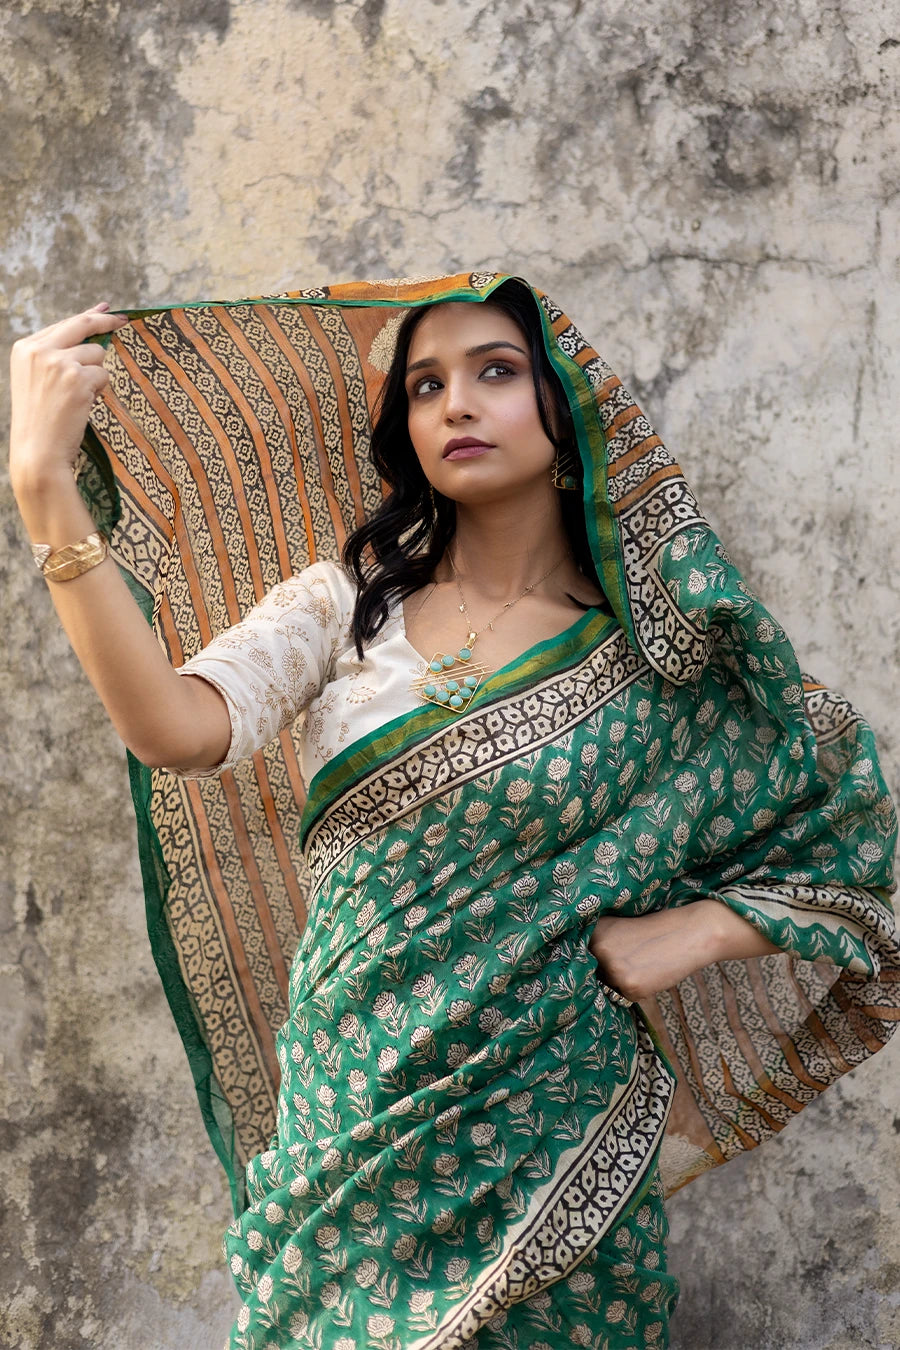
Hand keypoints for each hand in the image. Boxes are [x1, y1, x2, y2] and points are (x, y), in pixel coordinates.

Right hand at [9, 303, 128, 488]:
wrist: (38, 452)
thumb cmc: (42, 422)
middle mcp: (39, 350)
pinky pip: (104, 376)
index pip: (63, 324)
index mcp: (25, 348)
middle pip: (82, 324)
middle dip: (106, 321)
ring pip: (97, 354)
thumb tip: (94, 339)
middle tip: (124, 320)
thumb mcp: (38, 381)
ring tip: (77, 398)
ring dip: (96, 375)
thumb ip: (57, 357)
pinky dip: (99, 391)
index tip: (105, 310)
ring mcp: (58, 362)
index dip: (88, 316)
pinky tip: (82, 406)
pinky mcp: (77, 378)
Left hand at [588, 899, 778, 1001]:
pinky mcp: (630, 986)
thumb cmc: (655, 929)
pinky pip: (625, 997)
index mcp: (594, 932)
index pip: (577, 958)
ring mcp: (613, 969)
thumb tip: (579, 969)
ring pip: (608, 987)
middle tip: (630, 963)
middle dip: (604, 974)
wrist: (688, 933)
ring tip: (642, 966)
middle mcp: (598, 949)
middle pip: (590, 975)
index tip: (589, 966)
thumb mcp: (619, 928)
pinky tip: (651, 975)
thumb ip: (600, 944)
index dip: (585, 963)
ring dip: (620, 983)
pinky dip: (637, 991)